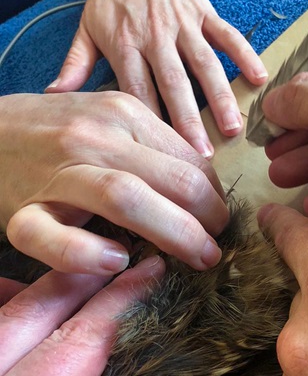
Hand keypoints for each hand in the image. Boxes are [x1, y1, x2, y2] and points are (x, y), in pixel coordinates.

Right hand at [0, 91, 227, 273]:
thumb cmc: (58, 131)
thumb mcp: (111, 119)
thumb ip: (155, 146)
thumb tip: (206, 185)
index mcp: (124, 113)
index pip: (190, 161)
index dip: (215, 197)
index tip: (217, 220)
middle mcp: (95, 137)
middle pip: (172, 180)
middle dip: (208, 220)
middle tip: (216, 248)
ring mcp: (57, 173)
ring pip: (126, 199)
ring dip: (175, 234)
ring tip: (198, 258)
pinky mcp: (21, 210)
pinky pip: (53, 238)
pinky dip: (86, 254)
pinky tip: (115, 262)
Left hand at [47, 0, 267, 158]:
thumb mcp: (86, 26)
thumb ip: (75, 63)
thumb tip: (54, 94)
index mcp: (125, 44)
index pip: (137, 89)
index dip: (149, 122)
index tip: (159, 154)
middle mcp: (156, 36)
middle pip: (174, 83)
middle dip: (188, 120)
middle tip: (201, 154)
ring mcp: (183, 24)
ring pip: (204, 64)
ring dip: (220, 96)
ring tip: (232, 127)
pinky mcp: (205, 13)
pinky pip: (228, 35)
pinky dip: (244, 54)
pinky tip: (259, 78)